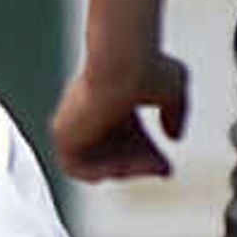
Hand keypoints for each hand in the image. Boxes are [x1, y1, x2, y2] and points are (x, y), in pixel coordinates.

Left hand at [49, 52, 190, 180]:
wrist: (123, 64)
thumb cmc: (149, 69)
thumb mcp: (173, 88)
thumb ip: (175, 112)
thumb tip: (174, 138)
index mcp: (108, 96)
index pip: (123, 134)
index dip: (145, 154)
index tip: (165, 167)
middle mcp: (88, 110)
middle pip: (110, 150)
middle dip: (138, 165)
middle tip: (160, 169)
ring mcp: (72, 121)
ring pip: (95, 161)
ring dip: (125, 170)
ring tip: (149, 166)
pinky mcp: (61, 133)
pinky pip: (76, 168)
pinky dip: (102, 172)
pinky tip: (125, 167)